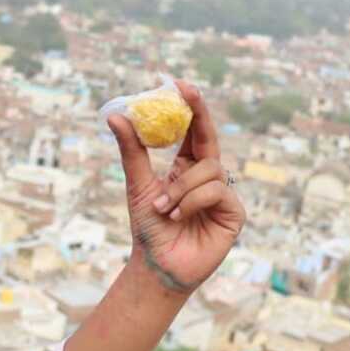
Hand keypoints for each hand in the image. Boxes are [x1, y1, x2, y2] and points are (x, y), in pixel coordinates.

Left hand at [109, 80, 245, 292]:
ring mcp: (223, 194)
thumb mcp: (138, 184)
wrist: (156, 266)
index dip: (191, 107)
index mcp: (187, 168)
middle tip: (186, 91)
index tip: (180, 83)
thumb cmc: (148, 229)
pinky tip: (178, 217)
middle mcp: (208, 177)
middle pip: (208, 139)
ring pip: (209, 169)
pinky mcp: (234, 213)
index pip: (193, 131)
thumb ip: (132, 151)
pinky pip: (216, 191)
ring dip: (180, 187)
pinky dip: (192, 201)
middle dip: (199, 113)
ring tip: (162, 208)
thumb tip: (115, 116)